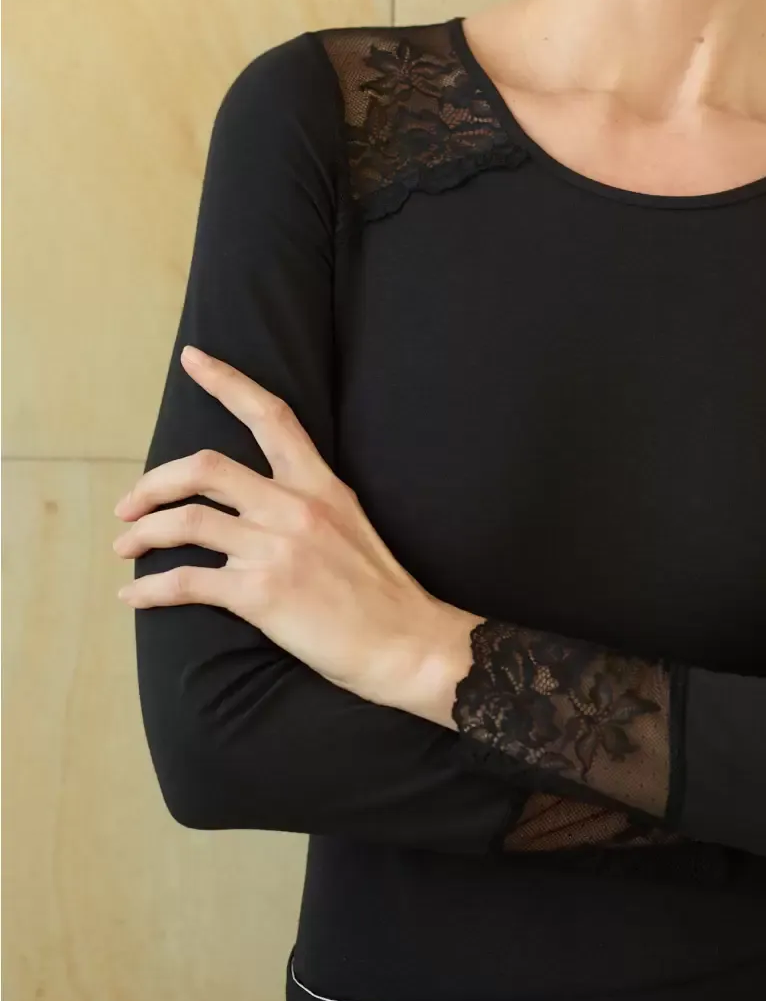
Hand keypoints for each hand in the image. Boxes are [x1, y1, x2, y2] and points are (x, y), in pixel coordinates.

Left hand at [112, 345, 455, 708]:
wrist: (404, 641)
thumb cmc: (379, 591)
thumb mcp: (351, 523)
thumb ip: (307, 505)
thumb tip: (260, 503)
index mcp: (320, 484)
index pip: (270, 415)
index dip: (227, 382)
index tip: (193, 359)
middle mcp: (295, 507)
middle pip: (205, 469)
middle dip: (154, 482)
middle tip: (131, 504)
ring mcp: (276, 548)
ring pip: (187, 522)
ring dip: (144, 533)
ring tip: (125, 547)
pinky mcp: (260, 594)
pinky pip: (187, 582)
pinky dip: (150, 590)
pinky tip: (134, 597)